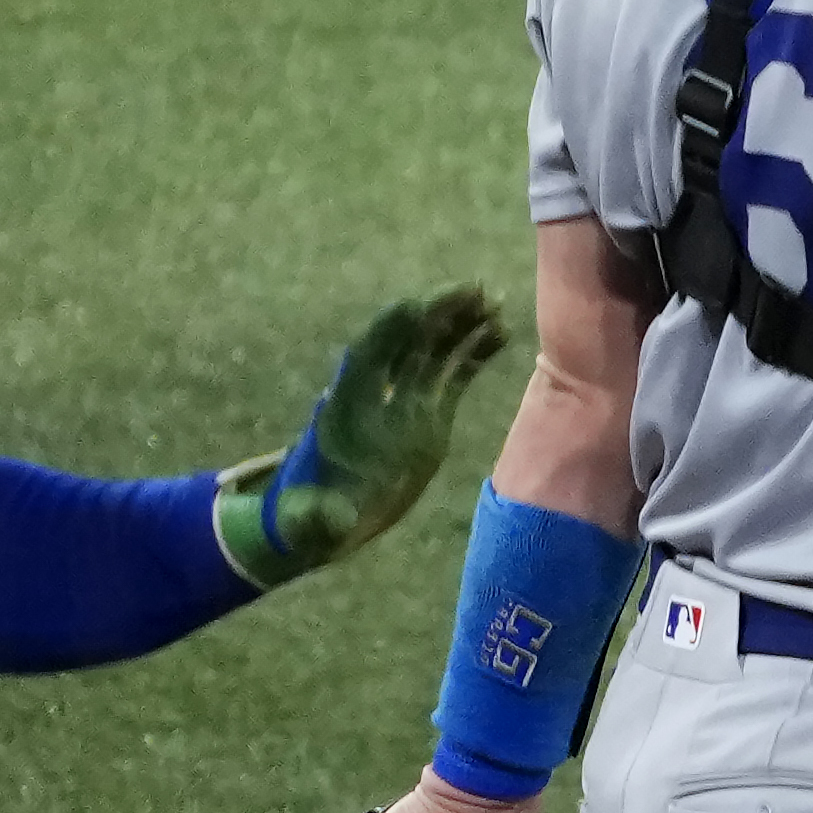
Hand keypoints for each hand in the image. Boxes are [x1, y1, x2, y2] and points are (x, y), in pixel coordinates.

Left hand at [221, 286, 512, 587]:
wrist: (326, 518)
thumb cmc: (311, 516)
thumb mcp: (310, 521)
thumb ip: (318, 517)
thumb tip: (328, 517)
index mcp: (347, 408)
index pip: (368, 358)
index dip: (390, 331)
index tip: (419, 306)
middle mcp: (377, 395)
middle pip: (406, 342)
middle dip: (435, 313)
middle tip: (473, 291)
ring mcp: (406, 403)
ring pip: (433, 351)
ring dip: (461, 324)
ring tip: (495, 304)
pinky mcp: (429, 415)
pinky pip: (454, 375)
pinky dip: (475, 352)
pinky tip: (501, 333)